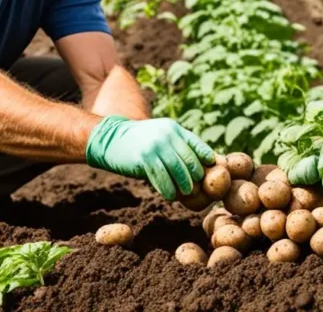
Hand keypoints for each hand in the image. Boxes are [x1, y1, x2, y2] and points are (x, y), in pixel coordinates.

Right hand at [85, 115, 214, 199]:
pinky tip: (169, 195)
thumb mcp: (159, 137)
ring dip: (183, 185)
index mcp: (173, 128)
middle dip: (195, 175)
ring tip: (186, 193)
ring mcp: (156, 146)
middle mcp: (167, 135)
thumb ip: (176, 147)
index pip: (196, 144)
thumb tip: (200, 164)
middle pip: (189, 159)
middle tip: (198, 188)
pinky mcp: (145, 158)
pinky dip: (168, 189)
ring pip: (177, 170)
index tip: (211, 171)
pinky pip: (162, 178)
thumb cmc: (139, 143)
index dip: (206, 158)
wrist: (110, 139)